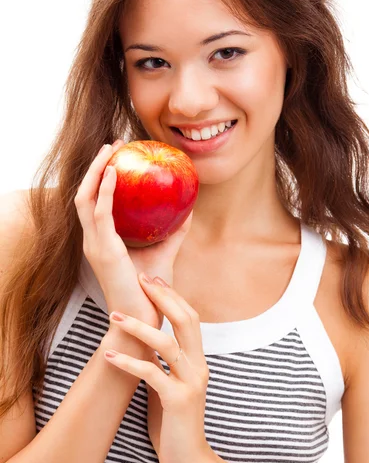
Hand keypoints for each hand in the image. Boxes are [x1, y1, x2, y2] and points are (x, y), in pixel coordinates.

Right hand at [74, 140, 191, 350]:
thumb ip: (173, 232)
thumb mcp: (163, 254)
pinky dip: (105, 190)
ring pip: (85, 198)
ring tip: (110, 149)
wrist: (143, 319)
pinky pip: (100, 213)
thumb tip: (190, 209)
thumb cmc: (150, 291)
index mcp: (102, 241)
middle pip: (84, 194)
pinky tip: (115, 172)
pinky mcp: (103, 250)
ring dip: (95, 171)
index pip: (94, 202)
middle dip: (94, 166)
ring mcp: (94, 245)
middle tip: (111, 143)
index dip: (99, 177)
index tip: (115, 155)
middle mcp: (93, 240)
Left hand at [103, 273, 213, 462]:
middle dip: (162, 297)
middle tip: (139, 280)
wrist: (190, 460)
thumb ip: (164, 362)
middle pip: (186, 320)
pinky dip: (129, 362)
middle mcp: (199, 366)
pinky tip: (108, 356)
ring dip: (139, 327)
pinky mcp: (179, 401)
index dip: (172, 295)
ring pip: (167, 344)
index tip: (151, 278)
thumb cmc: (175, 421)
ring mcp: (191, 383)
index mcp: (198, 360)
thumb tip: (143, 340)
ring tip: (114, 316)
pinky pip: (152, 374)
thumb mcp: (171, 383)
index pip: (190, 317)